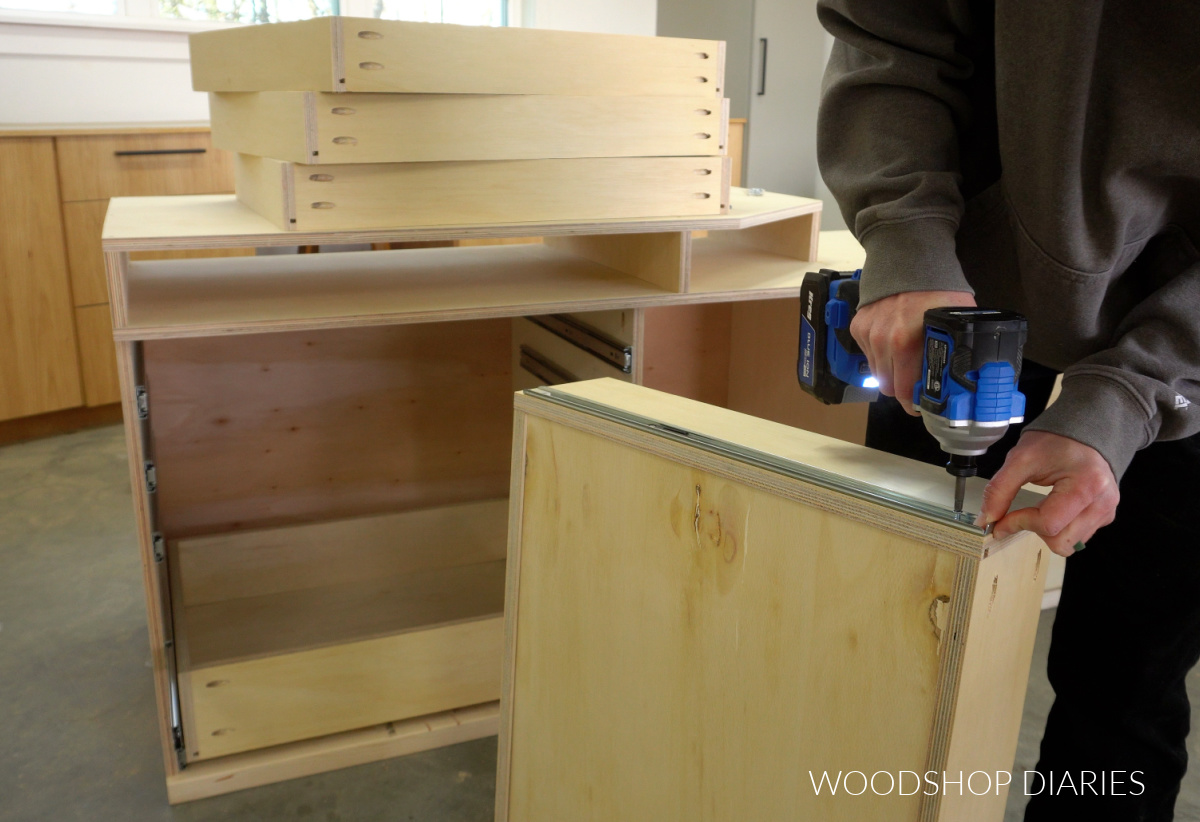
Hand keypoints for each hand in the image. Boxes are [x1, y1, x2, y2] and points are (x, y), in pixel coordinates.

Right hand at [850, 290, 975, 413]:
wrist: (910, 259)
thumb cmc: (937, 288)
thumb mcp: (957, 321)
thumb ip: (957, 350)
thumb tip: (966, 378)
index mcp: (906, 344)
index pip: (905, 392)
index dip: (916, 403)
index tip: (923, 403)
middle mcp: (882, 342)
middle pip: (889, 387)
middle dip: (904, 389)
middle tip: (918, 382)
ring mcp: (868, 334)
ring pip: (877, 374)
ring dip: (891, 373)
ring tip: (906, 360)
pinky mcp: (858, 327)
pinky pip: (868, 355)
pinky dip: (880, 355)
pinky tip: (893, 342)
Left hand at [979, 431, 1119, 555]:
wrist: (1083, 429)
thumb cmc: (1055, 441)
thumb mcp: (1020, 459)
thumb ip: (999, 491)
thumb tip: (985, 520)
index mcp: (1086, 486)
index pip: (1048, 524)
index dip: (1018, 524)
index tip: (1000, 521)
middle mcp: (1102, 503)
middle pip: (1060, 541)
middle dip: (1034, 530)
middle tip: (1020, 513)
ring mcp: (1107, 511)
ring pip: (1069, 544)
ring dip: (1047, 532)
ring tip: (1040, 507)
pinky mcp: (1105, 515)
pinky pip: (1078, 536)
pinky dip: (1060, 529)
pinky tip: (1053, 509)